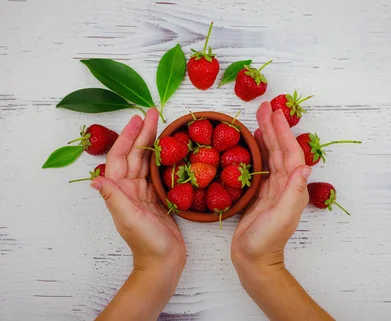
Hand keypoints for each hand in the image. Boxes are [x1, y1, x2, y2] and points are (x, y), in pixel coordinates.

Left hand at [91, 108, 185, 272]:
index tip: (139, 119)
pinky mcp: (157, 200)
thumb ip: (115, 198)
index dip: (128, 137)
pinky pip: (158, 174)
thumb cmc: (147, 244)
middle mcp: (130, 189)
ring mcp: (144, 194)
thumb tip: (96, 178)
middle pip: (135, 155)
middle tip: (154, 113)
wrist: (163, 263)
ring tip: (162, 125)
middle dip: (143, 133)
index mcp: (121, 191)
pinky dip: (162, 160)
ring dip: (152, 143)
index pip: (121, 157)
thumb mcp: (130, 220)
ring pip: (146, 162)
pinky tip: (170, 151)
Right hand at [231, 102, 311, 269]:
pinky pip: (261, 166)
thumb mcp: (281, 216)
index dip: (283, 132)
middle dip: (274, 127)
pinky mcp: (261, 195)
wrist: (254, 260)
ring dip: (267, 135)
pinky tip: (254, 143)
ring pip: (271, 155)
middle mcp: (285, 185)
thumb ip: (293, 192)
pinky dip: (258, 151)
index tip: (275, 113)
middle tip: (264, 106)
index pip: (289, 153)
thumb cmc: (266, 241)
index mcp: (292, 187)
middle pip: (280, 149)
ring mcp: (273, 189)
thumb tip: (304, 167)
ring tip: (259, 117)